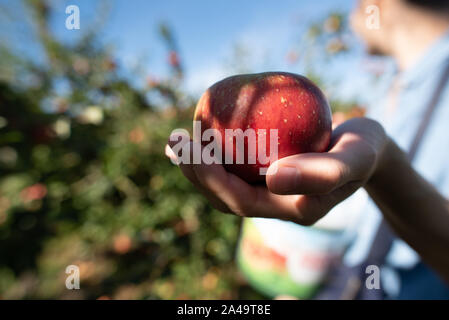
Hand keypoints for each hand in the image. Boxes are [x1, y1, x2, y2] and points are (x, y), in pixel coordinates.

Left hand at [165, 117, 388, 225]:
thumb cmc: (364, 151)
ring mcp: (269, 189)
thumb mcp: (355, 159)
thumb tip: (271, 178)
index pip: (240, 200)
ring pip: (225, 183)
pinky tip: (199, 135)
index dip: (210, 178)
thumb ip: (325, 173)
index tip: (191, 148)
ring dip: (197, 165)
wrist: (368, 148)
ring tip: (176, 142)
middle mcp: (274, 203)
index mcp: (289, 209)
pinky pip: (234, 165)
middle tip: (174, 142)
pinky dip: (213, 152)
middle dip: (194, 172)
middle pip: (224, 195)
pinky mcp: (267, 172)